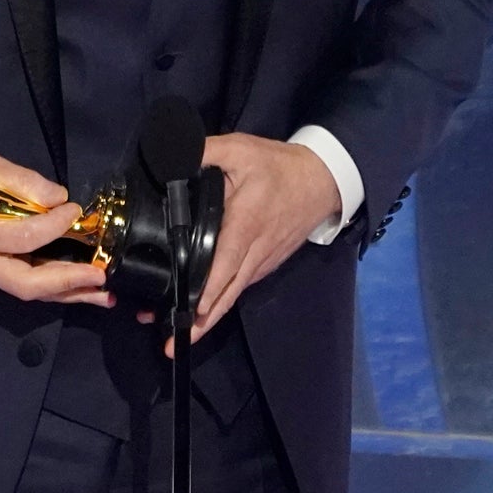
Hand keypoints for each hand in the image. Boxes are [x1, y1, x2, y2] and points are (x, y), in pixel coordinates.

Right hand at [0, 151, 111, 306]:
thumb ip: (19, 179)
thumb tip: (58, 197)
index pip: (19, 237)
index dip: (52, 226)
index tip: (74, 210)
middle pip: (26, 283)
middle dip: (67, 280)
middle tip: (100, 273)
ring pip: (32, 293)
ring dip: (71, 295)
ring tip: (105, 294)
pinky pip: (33, 290)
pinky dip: (62, 293)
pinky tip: (88, 292)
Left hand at [171, 133, 343, 345]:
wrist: (323, 180)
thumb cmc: (279, 166)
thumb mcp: (240, 149)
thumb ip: (203, 150)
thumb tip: (169, 153)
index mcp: (245, 223)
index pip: (224, 263)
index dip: (208, 291)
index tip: (190, 315)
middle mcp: (255, 250)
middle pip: (227, 292)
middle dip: (201, 321)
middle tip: (171, 343)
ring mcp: (263, 260)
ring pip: (234, 293)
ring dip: (209, 317)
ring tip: (180, 334)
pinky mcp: (268, 263)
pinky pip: (242, 285)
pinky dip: (223, 300)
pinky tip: (204, 311)